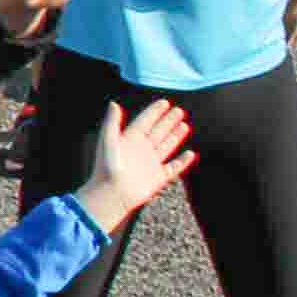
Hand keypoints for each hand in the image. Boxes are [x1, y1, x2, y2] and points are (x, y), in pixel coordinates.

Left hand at [73, 96, 200, 227]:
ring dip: (175, 136)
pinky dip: (182, 161)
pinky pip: (173, 167)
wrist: (112, 194)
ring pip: (166, 146)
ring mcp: (150, 163)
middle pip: (158, 131)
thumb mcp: (107, 141)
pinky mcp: (158, 178)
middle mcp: (141, 150)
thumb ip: (111, 122)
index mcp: (130, 139)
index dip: (154, 112)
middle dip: (168, 121)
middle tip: (179, 110)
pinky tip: (190, 153)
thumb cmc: (106, 168)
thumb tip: (113, 103)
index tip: (164, 102)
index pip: (144, 121)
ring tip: (184, 125)